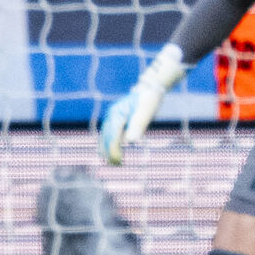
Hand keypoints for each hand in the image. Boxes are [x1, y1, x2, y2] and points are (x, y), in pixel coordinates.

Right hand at [99, 44, 186, 165]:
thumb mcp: (146, 113)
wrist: (150, 89)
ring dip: (108, 150)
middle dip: (110, 152)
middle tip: (118, 165)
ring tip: (116, 163)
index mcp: (117, 114)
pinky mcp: (116, 120)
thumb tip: (131, 142)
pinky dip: (109, 145)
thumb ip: (138, 126)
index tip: (119, 161)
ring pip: (104, 137)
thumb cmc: (149, 101)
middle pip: (105, 137)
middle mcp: (111, 116)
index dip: (114, 150)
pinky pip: (108, 135)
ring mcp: (112, 117)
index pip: (112, 136)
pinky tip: (114, 154)